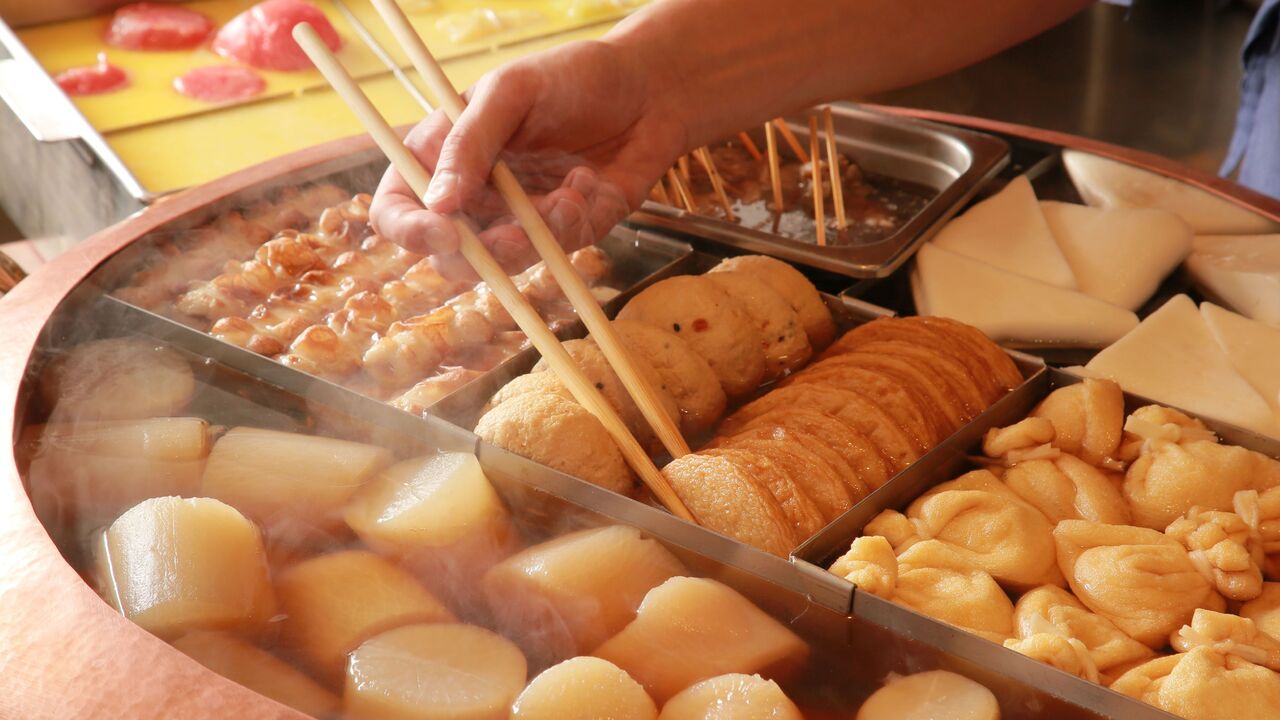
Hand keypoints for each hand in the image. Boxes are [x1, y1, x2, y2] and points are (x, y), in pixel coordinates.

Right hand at [370, 39, 688, 279]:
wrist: (649, 90)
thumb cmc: (572, 77)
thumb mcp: (511, 93)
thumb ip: (470, 143)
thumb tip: (437, 202)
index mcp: (444, 156)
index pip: (398, 207)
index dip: (409, 228)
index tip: (443, 230)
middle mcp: (475, 196)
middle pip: (447, 255)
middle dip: (478, 254)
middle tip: (511, 234)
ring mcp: (518, 220)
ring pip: (504, 264)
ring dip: (536, 235)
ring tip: (572, 190)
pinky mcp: (563, 235)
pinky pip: (556, 252)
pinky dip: (575, 221)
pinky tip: (591, 183)